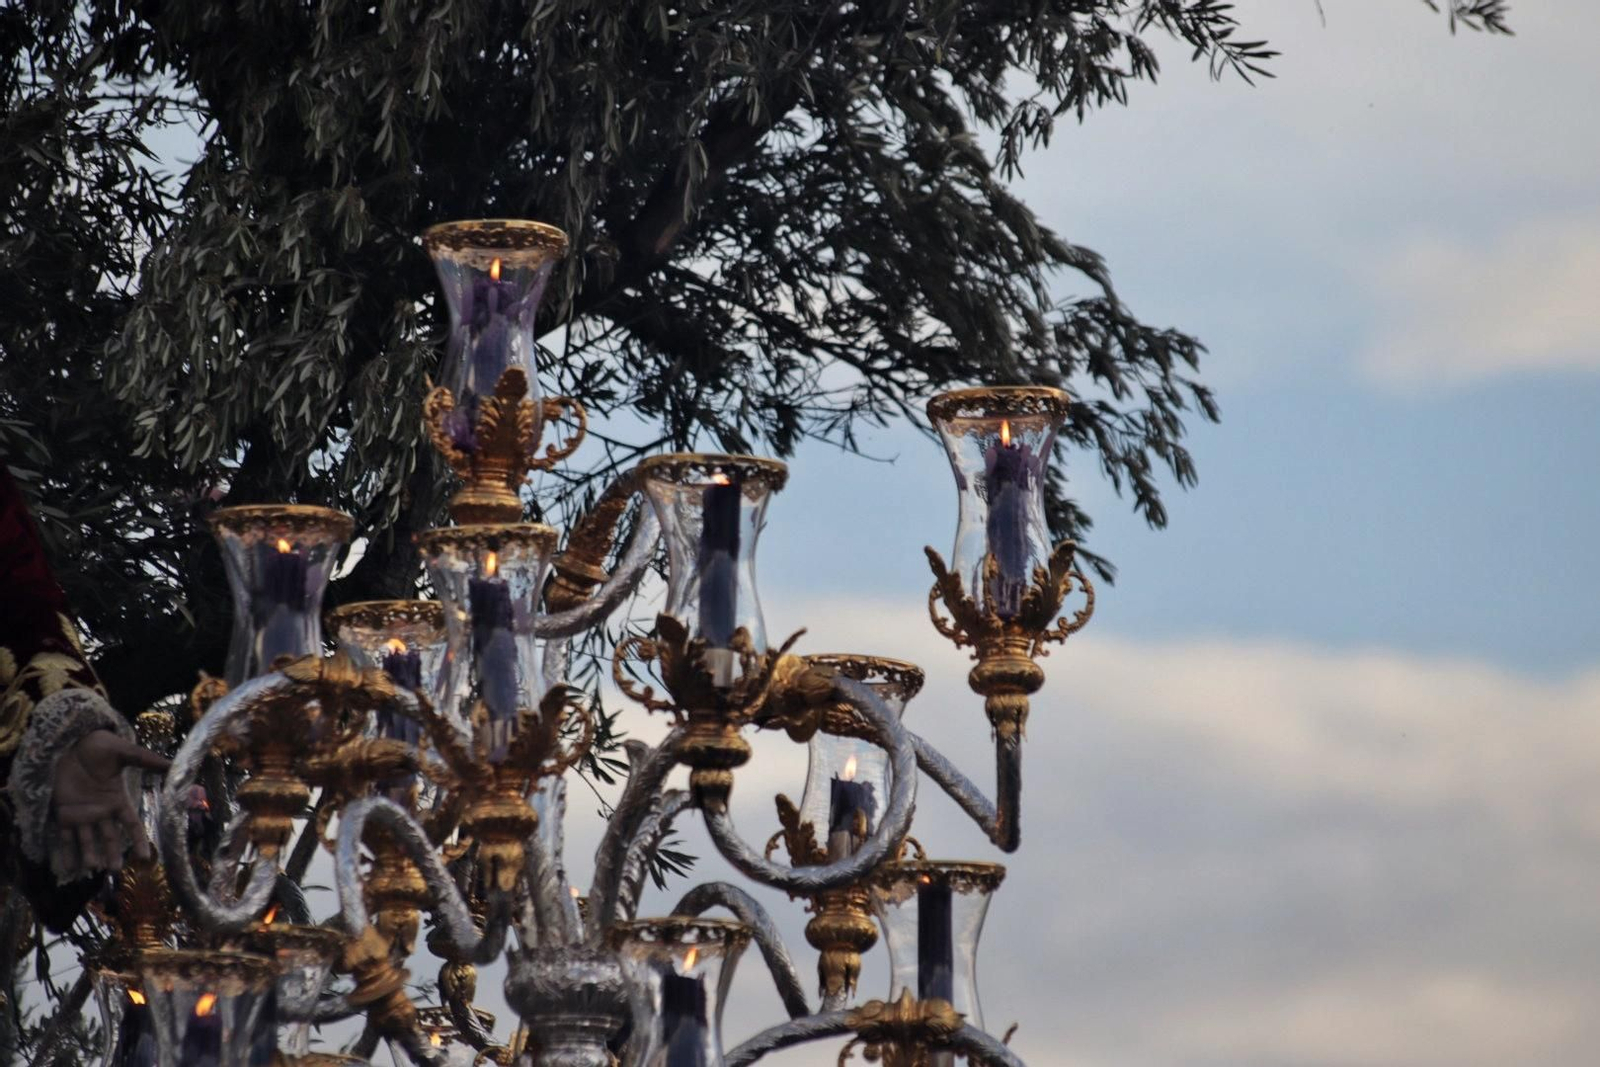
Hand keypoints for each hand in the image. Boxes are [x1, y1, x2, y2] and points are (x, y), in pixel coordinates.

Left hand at [52, 729, 170, 871]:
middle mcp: (101, 811)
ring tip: (93, 869)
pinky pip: (65, 836)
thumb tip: (172, 763)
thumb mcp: (123, 752)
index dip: (138, 840)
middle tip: (115, 870)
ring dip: (90, 855)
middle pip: (110, 837)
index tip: (144, 857)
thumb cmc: (99, 746)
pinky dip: (66, 852)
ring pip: (88, 840)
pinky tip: (68, 868)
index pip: (131, 824)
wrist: (70, 742)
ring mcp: (82, 814)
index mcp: (117, 799)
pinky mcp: (63, 813)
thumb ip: (145, 760)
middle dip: (112, 854)